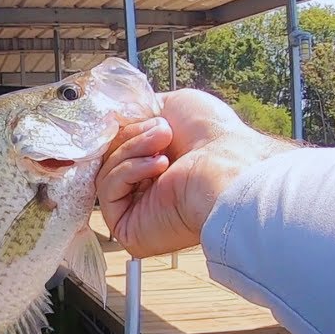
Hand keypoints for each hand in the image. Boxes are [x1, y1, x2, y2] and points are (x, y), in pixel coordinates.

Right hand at [97, 88, 296, 256]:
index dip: (119, 129)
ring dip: (131, 150)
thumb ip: (138, 112)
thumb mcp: (172, 105)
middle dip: (131, 136)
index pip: (117, 145)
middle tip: (162, 132)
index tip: (129, 115)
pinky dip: (128, 172)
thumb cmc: (214, 136)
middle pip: (108, 157)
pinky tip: (159, 166)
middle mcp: (146, 188)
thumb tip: (112, 117)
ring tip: (163, 144)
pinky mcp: (128, 228)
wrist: (228, 166)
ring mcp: (136, 210)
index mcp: (156, 163)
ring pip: (106, 172)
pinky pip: (107, 193)